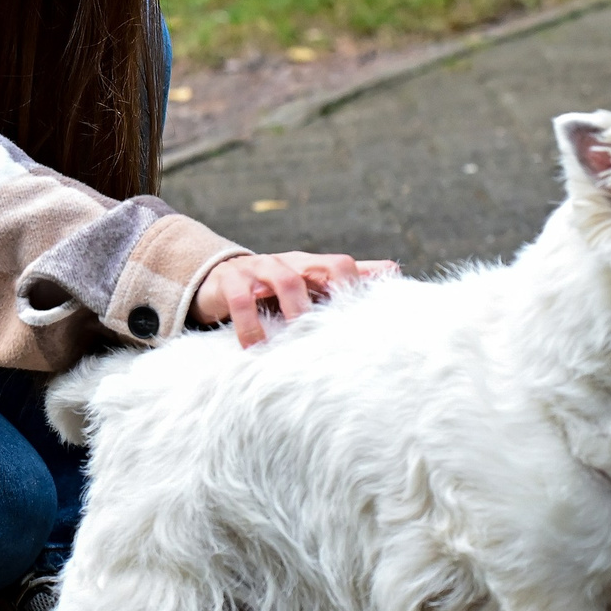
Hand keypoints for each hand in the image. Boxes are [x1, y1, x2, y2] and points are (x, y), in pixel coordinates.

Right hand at [190, 252, 398, 347]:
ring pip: (285, 279)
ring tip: (299, 342)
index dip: (355, 287)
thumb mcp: (306, 283)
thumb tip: (394, 271)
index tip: (363, 321)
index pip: (341, 264)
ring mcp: (258, 268)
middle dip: (333, 296)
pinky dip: (251, 326)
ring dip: (296, 310)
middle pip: (320, 267)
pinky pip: (243, 301)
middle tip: (337, 334)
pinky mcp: (230, 282)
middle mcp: (288, 262)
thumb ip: (346, 278)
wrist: (216, 278)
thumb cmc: (272, 288)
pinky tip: (255, 349)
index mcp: (309, 264)